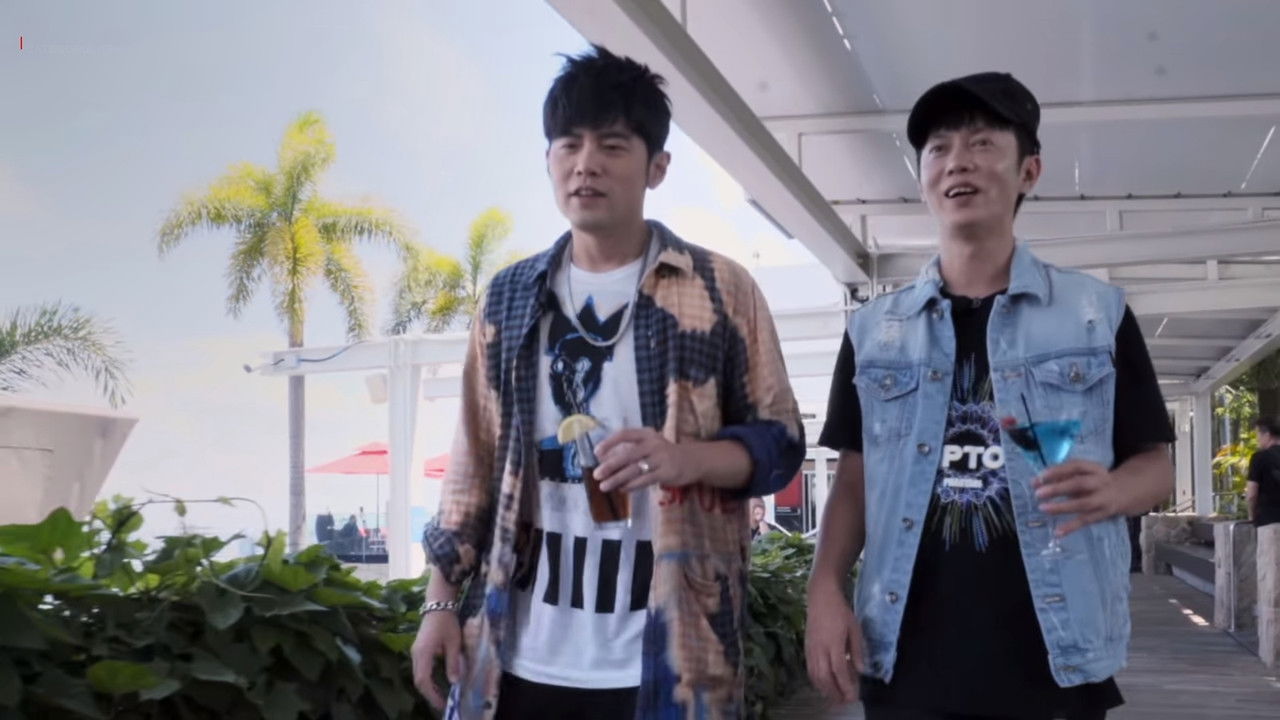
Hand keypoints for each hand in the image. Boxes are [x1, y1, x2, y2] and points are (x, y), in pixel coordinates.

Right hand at [410, 609, 464, 709]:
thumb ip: (453, 663)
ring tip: (440, 697)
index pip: (423, 679)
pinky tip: (437, 684)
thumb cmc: (447, 622)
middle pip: (418, 680)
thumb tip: (455, 682)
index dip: (431, 694)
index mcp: (423, 653)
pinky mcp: (419, 650)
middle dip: (429, 694)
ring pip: (418, 675)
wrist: (438, 604)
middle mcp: (415, 654)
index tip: (442, 703)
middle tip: (442, 703)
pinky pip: (420, 669)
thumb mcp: (454, 642)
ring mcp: (415, 652)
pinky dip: (428, 679)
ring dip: (428, 687)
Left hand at [595, 427, 692, 492]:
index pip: (625, 434)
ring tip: (604, 486)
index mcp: (647, 434)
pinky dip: (631, 485)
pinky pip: (644, 480)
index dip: (609, 442)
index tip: (597, 452)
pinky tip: (621, 489)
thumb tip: (605, 461)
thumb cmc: (665, 454)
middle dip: (610, 465)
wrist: (694, 460)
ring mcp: (661, 458)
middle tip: (596, 474)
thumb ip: (631, 451)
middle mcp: (653, 444)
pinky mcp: (666, 473)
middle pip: (628, 455)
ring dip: (617, 479)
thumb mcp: (650, 446)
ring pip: (634, 470)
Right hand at [805, 581, 863, 704]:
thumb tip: (860, 670)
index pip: (839, 670)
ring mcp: (811, 648)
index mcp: (834, 643)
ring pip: (815, 675)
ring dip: (824, 689)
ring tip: (834, 696)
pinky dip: (816, 680)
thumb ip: (857, 650)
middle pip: (825, 676)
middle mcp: (820, 648)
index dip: (846, 685)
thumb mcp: (855, 628)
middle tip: (844, 701)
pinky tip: (823, 684)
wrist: (821, 597)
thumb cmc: (840, 611)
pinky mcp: (806, 647)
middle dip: (834, 692)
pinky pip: (809, 668)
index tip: (853, 696)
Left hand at [1034, 459, 1119, 536]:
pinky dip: (1071, 527)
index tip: (1040, 477)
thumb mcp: (1082, 474)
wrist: (1122, 493)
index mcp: (1094, 468)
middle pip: (1080, 484)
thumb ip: (1060, 476)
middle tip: (1038, 493)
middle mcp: (1101, 482)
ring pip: (1083, 504)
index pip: (1076, 466)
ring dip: (1062, 507)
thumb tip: (1035, 483)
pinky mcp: (1102, 514)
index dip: (1058, 470)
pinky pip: (1086, 521)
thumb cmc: (1093, 481)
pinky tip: (1057, 532)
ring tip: (1043, 508)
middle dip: (1058, 489)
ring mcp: (1103, 499)